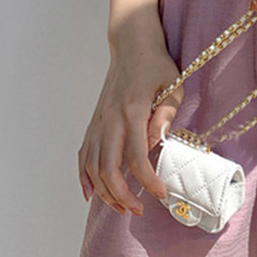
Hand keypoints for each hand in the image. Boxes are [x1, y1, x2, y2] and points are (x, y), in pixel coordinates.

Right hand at [78, 47, 184, 215]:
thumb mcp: (173, 85)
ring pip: (92, 165)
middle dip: (122, 195)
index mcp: (132, 109)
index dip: (148, 180)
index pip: (137, 155)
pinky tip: (91, 194)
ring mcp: (99, 121)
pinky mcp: (94, 122)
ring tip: (121, 206)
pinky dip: (84, 176)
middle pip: (108, 167)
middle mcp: (111, 118)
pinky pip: (83, 154)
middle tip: (138, 210)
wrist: (132, 46)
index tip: (160, 194)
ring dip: (104, 191)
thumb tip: (157, 142)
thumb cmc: (157, 65)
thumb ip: (166, 114)